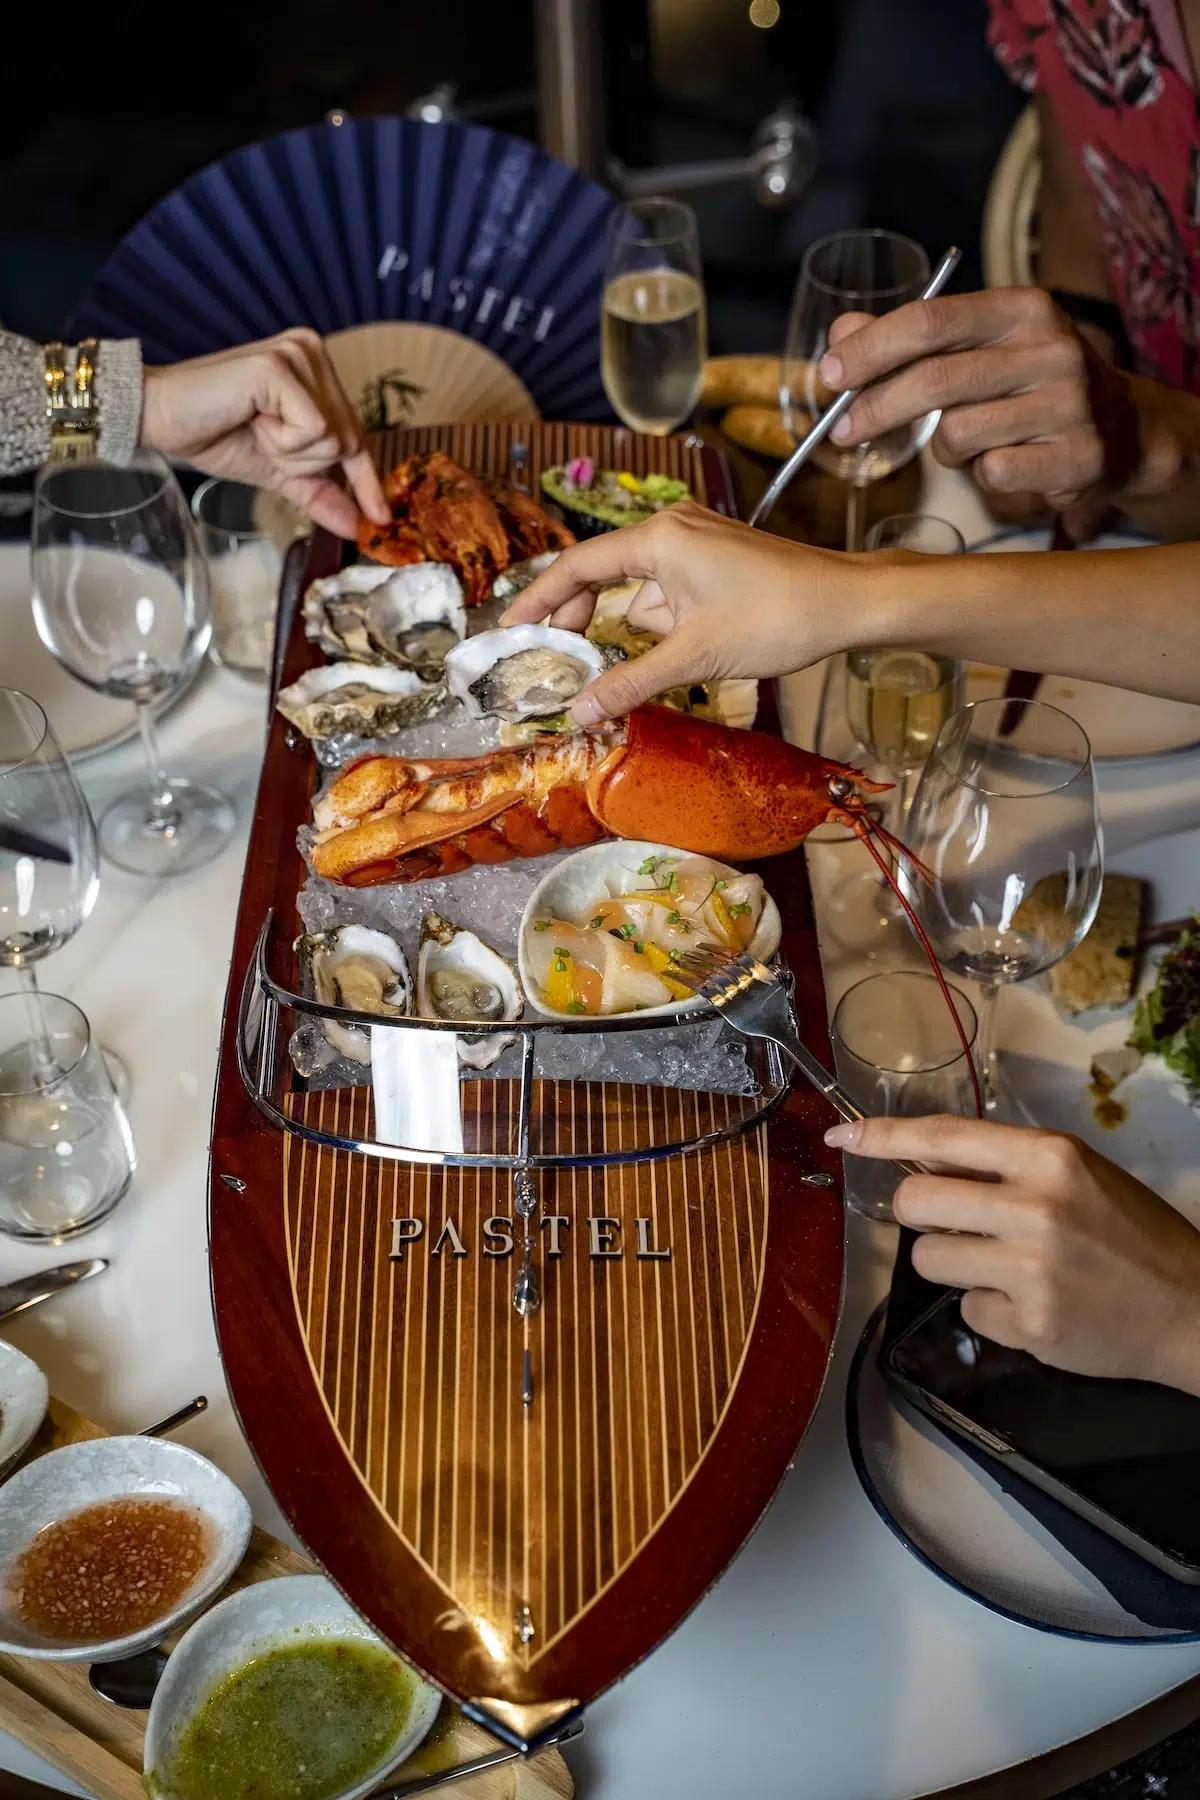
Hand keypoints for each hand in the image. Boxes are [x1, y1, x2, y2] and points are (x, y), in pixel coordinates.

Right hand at [140, 329, 388, 538]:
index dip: (367, 481)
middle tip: (261, 438)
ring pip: (333, 439)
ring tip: (254, 427)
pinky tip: (251, 420)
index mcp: (316, 369)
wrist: (161, 419)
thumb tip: (358, 526)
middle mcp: (313, 352)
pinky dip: (282, 443)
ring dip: (290, 453)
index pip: (356, 435)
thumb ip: (320, 493)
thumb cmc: (215, 434)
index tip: (382, 519)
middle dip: (304, 462)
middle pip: (349, 440)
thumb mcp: (278, 470)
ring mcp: (298, 354)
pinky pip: (313, 431)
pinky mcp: (280, 365)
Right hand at [501, 503, 855, 723]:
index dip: (538, 599)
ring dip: (634, 629)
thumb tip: (580, 710)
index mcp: (658, 539)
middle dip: (582, 618)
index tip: (511, 628)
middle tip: (562, 661)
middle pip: (603, 574)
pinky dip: (661, 622)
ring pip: (640, 590)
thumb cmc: (776, 618)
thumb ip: (630, 682)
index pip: (577, 566)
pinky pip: (668, 590)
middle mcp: (671, 528)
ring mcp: (695, 540)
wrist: (846, 603)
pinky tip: (676, 652)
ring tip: (640, 667)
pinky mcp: (715, 556)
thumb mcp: (695, 659)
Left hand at [818, 289, 1141, 529]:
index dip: (871, 350)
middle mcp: (1051, 349)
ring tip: (972, 443)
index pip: (929, 320)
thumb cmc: (1031, 386)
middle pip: (933, 380)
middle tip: (843, 432)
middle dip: (876, 409)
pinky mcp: (1076, 457)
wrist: (1123, 431)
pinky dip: (983, 476)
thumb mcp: (978, 347)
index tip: (830, 375)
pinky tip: (1007, 462)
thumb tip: (842, 333)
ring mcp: (1068, 405)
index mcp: (1022, 309)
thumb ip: (909, 338)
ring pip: (957, 437)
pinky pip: (991, 474)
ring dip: (945, 451)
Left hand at [825, 1114, 1199, 1395]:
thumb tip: (923, 1164)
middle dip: (921, 1215)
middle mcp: (1036, 1207)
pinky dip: (988, 1308)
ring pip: (927, 1259)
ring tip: (1005, 1268)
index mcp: (1048, 1158)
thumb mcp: (1078, 1175)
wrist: (1190, 1308)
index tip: (842, 1139)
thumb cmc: (1130, 1233)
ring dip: (953, 1265)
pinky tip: (1031, 1305)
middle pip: (915, 1203)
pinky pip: (965, 1308)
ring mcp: (1030, 1269)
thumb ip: (1006, 1166)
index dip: (882, 1138)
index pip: (941, 1139)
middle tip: (955, 1224)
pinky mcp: (1029, 1324)